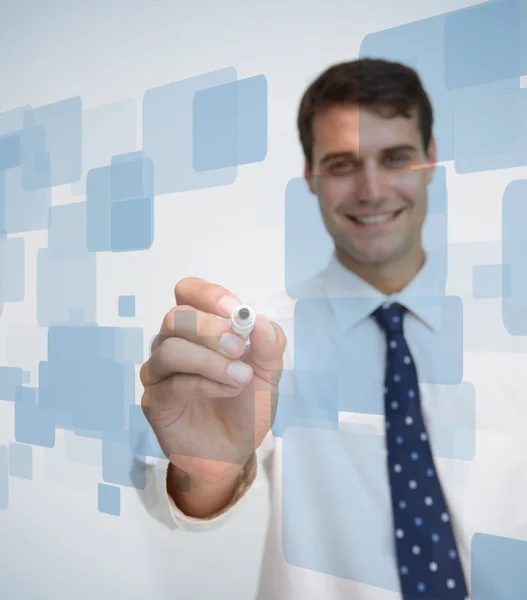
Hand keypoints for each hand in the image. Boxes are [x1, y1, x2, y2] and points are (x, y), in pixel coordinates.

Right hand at [140, 277, 285, 485]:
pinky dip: (205, 384)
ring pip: (170, 349)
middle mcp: (173, 342)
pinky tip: (228, 390)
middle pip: (175, 317)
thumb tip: (260, 320)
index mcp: (199, 327)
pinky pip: (172, 385)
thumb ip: (269, 345)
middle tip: (239, 347)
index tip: (235, 310)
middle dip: (209, 328)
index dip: (208, 295)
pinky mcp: (155, 401)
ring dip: (210, 361)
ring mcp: (160, 372)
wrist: (234, 450)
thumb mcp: (269, 373)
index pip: (188, 292)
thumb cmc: (246, 405)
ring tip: (240, 378)